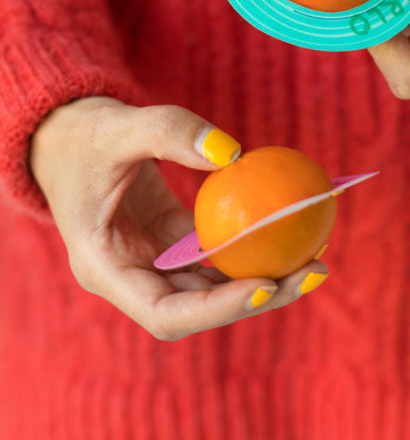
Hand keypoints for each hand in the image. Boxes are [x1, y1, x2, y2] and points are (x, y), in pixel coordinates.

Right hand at [29, 97, 327, 338]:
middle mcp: (132, 277)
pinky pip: (216, 252)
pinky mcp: (170, 243)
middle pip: (201, 307)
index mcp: (105, 269)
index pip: (166, 312)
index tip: (267, 284)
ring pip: (214, 285)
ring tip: (315, 253)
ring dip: (264, 274)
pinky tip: (288, 228)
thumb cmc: (82, 135)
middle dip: (259, 296)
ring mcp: (153, 262)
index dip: (219, 309)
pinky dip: (250, 244)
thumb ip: (170, 132)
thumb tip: (234, 152)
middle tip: (314, 269)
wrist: (64, 136)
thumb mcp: (117, 127)